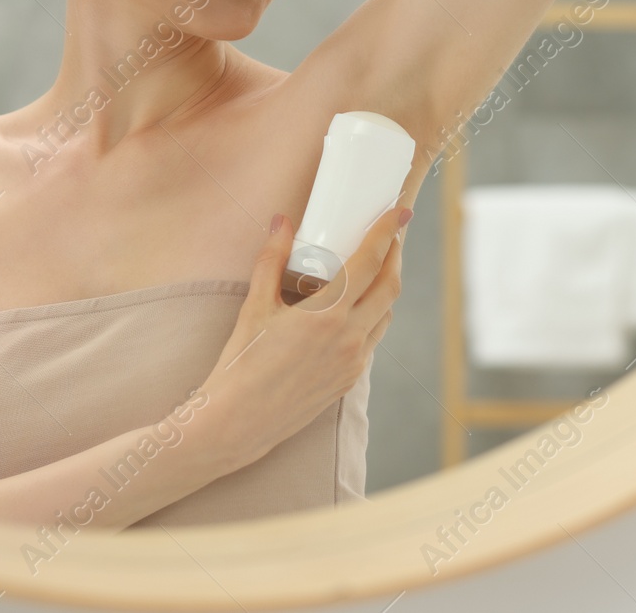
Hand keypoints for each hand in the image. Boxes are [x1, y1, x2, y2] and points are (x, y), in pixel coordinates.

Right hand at [196, 204, 409, 473]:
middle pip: (390, 287)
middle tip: (391, 236)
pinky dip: (371, 317)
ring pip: (385, 315)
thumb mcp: (255, 306)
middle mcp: (350, 338)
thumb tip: (282, 221)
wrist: (237, 422)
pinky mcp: (349, 381)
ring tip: (375, 269)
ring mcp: (353, 362)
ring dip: (385, 288)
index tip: (398, 212)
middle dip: (394, 257)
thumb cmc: (241, 363)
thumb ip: (271, 259)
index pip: (370, 262)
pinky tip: (356, 310)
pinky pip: (372, 341)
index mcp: (328, 315)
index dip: (387, 233)